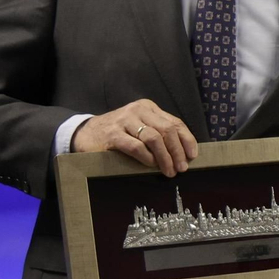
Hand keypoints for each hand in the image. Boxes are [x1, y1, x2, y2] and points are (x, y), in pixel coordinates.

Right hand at [74, 99, 197, 177]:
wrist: (86, 133)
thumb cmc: (118, 133)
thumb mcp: (140, 127)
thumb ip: (159, 133)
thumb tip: (184, 153)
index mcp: (148, 107)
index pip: (175, 122)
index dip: (187, 140)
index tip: (193, 156)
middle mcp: (138, 110)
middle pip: (167, 130)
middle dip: (177, 151)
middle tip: (181, 168)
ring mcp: (124, 121)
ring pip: (154, 138)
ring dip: (165, 157)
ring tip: (169, 171)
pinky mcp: (113, 134)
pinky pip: (136, 147)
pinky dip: (147, 158)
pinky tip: (152, 165)